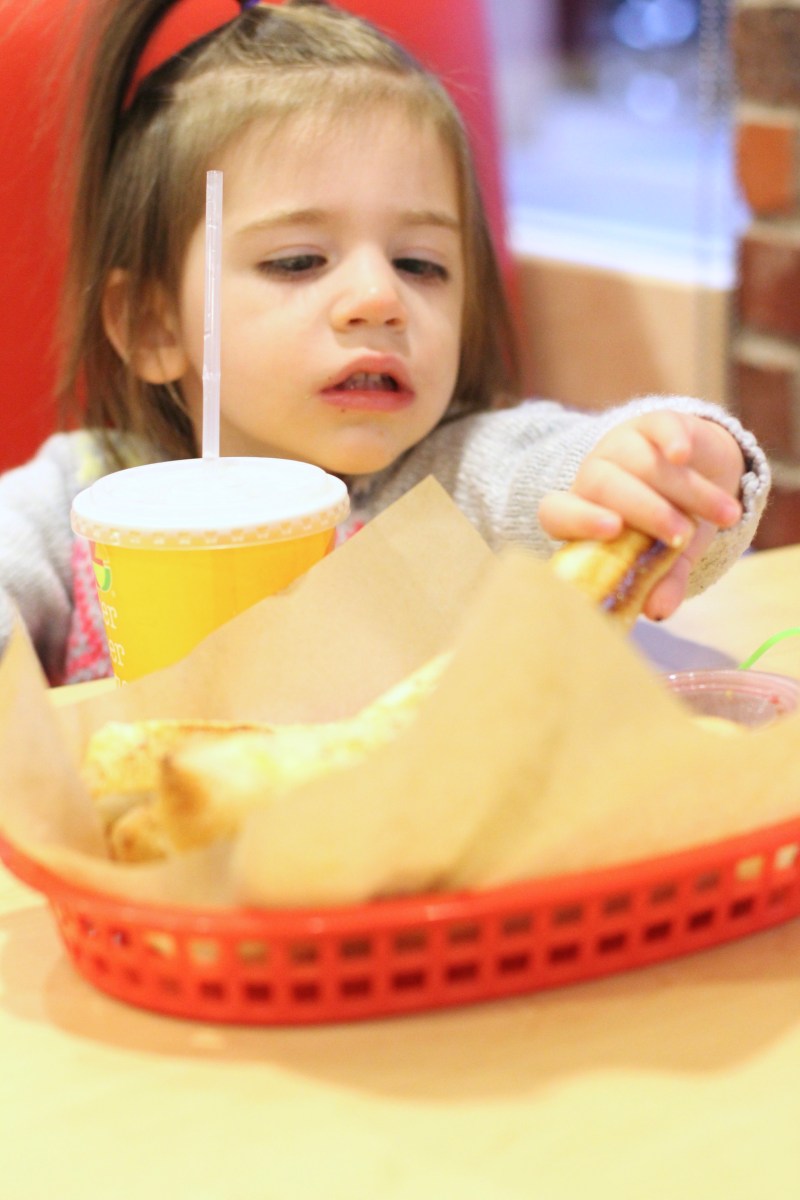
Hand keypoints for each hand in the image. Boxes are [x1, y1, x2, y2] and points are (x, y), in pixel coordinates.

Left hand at [538, 412, 745, 620]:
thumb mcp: (670, 559)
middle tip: (680, 536)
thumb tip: (657, 611)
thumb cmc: (673, 527)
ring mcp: (622, 445)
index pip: (558, 513)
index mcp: (585, 513)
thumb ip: (662, 582)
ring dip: (684, 491)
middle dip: (645, 511)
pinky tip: (683, 455)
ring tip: (723, 517)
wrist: (704, 481)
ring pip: (642, 463)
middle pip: (602, 484)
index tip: (611, 530)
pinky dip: (670, 439)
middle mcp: (595, 475)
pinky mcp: (653, 424)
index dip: (578, 520)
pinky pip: (656, 426)